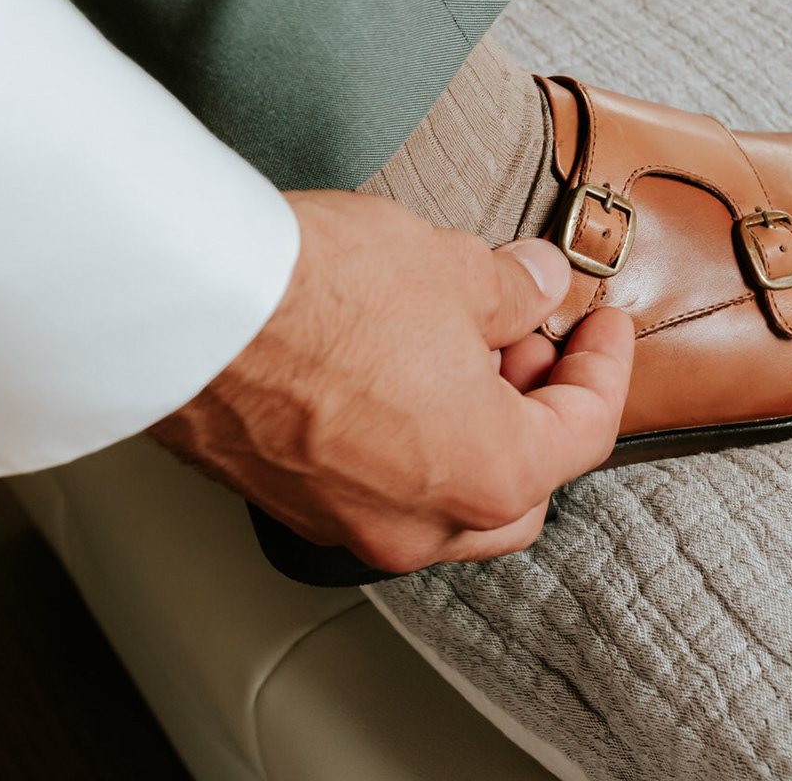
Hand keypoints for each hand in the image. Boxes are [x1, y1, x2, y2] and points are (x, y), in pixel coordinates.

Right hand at [147, 189, 634, 573]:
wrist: (187, 306)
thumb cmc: (316, 292)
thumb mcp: (451, 268)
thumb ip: (512, 291)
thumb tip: (536, 288)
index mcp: (488, 474)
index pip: (585, 430)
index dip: (604, 365)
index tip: (600, 324)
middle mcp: (421, 523)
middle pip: (520, 491)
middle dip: (538, 417)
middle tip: (528, 344)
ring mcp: (348, 522)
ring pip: (444, 501)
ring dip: (468, 434)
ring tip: (454, 349)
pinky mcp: (289, 501)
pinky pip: (375, 490)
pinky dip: (403, 444)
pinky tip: (388, 373)